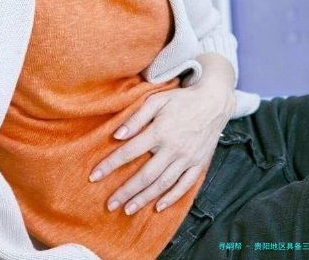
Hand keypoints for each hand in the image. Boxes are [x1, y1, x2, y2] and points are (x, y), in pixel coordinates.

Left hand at [88, 65, 236, 215]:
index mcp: (160, 131)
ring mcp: (187, 158)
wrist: (214, 101)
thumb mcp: (157, 100)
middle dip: (125, 191)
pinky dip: (171, 198)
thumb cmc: (181, 99)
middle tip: (110, 204)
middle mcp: (173, 148)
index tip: (94, 176)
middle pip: (145, 175)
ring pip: (163, 184)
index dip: (110, 165)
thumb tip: (117, 136)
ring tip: (128, 209)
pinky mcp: (199, 164)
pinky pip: (185, 185)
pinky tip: (158, 206)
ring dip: (144, 198)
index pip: (129, 152)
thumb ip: (136, 118)